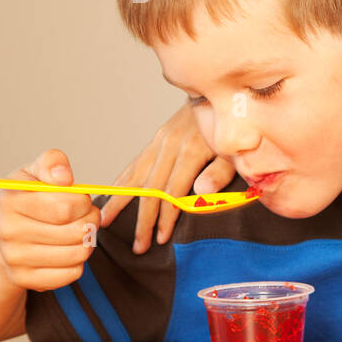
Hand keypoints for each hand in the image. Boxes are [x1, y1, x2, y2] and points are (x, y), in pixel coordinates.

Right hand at [0, 149, 100, 291]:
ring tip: (77, 232)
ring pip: (78, 254)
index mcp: (10, 201)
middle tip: (85, 216)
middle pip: (77, 232)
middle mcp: (8, 232)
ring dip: (87, 242)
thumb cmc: (27, 198)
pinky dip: (77, 262)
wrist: (2, 234)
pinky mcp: (25, 280)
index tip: (79, 200)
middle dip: (91, 221)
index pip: (67, 206)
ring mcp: (15, 259)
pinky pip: (72, 274)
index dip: (83, 202)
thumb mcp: (35, 172)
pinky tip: (66, 251)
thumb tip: (64, 178)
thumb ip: (52, 162)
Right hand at [99, 102, 234, 252]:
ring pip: (136, 176)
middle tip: (138, 246)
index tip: (160, 239)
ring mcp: (161, 141)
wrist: (223, 95)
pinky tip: (110, 195)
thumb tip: (201, 192)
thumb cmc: (236, 128)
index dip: (165, 217)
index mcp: (191, 151)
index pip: (173, 192)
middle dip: (143, 220)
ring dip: (121, 202)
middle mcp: (171, 146)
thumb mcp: (236, 151)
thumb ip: (220, 172)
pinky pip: (136, 163)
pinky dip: (121, 181)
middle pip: (151, 189)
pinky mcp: (158, 139)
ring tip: (105, 224)